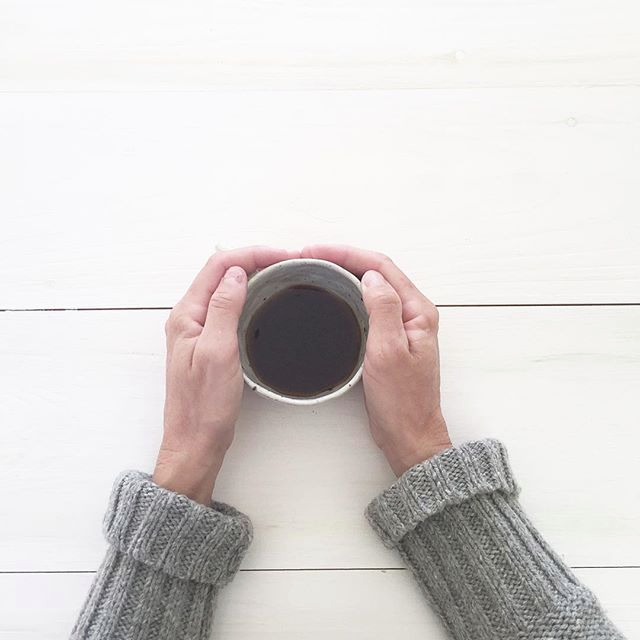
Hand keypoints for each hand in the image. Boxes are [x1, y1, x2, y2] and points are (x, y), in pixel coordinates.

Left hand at [153, 246, 296, 503]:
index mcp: (186, 315)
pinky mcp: (208, 343)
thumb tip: (236, 273)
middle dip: (252, 258)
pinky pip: (227, 307)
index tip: (282, 255)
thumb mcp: (217, 353)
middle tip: (286, 261)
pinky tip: (263, 298)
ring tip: (279, 272)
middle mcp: (189, 318)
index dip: (250, 254)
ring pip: (224, 288)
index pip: (218, 266)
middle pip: (220, 272)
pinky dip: (247, 295)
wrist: (196, 442)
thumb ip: (224, 309)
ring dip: (250, 273)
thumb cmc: (204, 406)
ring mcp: (198, 330)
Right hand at [301, 245, 451, 475]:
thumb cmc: (402, 401)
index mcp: (417, 311)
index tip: (316, 251)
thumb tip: (371, 277)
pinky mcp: (391, 338)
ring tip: (317, 267)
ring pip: (372, 286)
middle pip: (377, 271)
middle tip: (310, 255)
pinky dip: (349, 293)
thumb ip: (383, 310)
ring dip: (346, 272)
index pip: (381, 267)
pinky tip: (333, 294)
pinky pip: (370, 305)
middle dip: (344, 257)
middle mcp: (413, 313)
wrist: (409, 435)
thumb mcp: (389, 352)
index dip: (347, 254)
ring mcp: (402, 325)